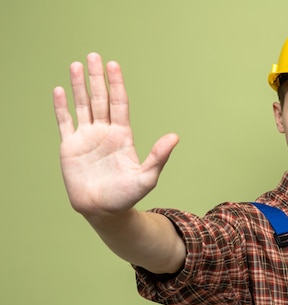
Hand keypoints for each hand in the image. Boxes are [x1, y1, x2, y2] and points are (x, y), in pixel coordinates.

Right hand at [53, 53, 178, 216]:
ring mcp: (86, 138)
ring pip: (82, 106)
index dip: (116, 85)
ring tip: (76, 65)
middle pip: (99, 99)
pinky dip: (61, 107)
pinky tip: (60, 90)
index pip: (119, 104)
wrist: (103, 211)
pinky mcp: (70, 147)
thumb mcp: (147, 176)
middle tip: (94, 56)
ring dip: (79, 86)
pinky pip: (65, 122)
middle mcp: (104, 132)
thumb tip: (175, 137)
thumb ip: (158, 156)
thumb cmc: (126, 196)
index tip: (114, 65)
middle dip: (97, 78)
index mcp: (122, 136)